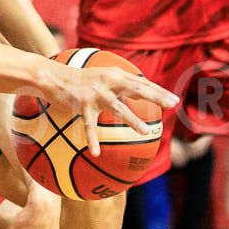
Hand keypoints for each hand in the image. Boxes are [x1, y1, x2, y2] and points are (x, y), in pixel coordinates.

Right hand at [41, 64, 177, 156]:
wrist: (54, 76)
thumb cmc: (81, 79)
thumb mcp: (103, 75)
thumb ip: (121, 82)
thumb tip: (142, 91)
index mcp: (116, 75)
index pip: (142, 82)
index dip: (159, 91)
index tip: (174, 101)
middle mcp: (108, 81)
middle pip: (136, 89)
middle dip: (156, 96)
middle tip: (171, 105)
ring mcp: (95, 93)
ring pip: (117, 108)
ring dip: (132, 120)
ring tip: (145, 131)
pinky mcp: (81, 104)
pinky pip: (89, 125)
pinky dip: (92, 140)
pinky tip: (96, 153)